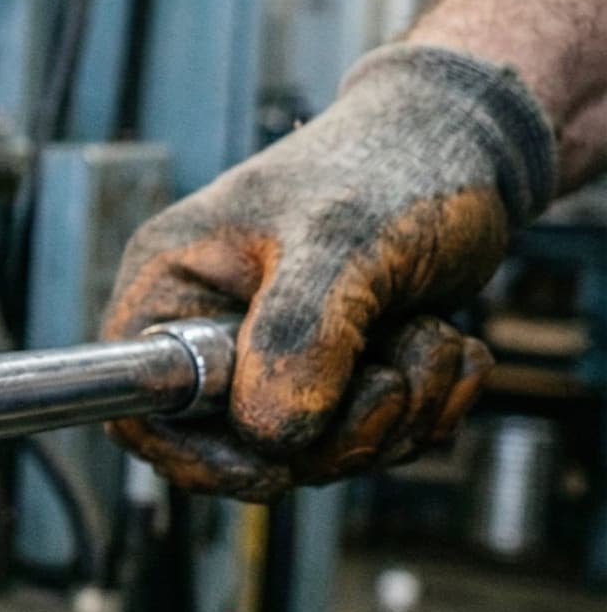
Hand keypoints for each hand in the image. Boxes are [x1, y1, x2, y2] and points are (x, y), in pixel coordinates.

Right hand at [103, 44, 554, 498]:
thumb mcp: (341, 240)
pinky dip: (428, 408)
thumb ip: (297, 333)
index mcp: (176, 286)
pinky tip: (447, 348)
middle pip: (245, 444)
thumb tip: (268, 433)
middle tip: (396, 372)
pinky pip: (375, 438)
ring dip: (400, 410)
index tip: (272, 464)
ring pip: (320, 450)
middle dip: (339, 427)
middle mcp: (218, 328)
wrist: (470, 147)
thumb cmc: (390, 164)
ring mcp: (282, 357)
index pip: (140, 401)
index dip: (194, 452)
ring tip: (432, 337)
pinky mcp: (343, 375)